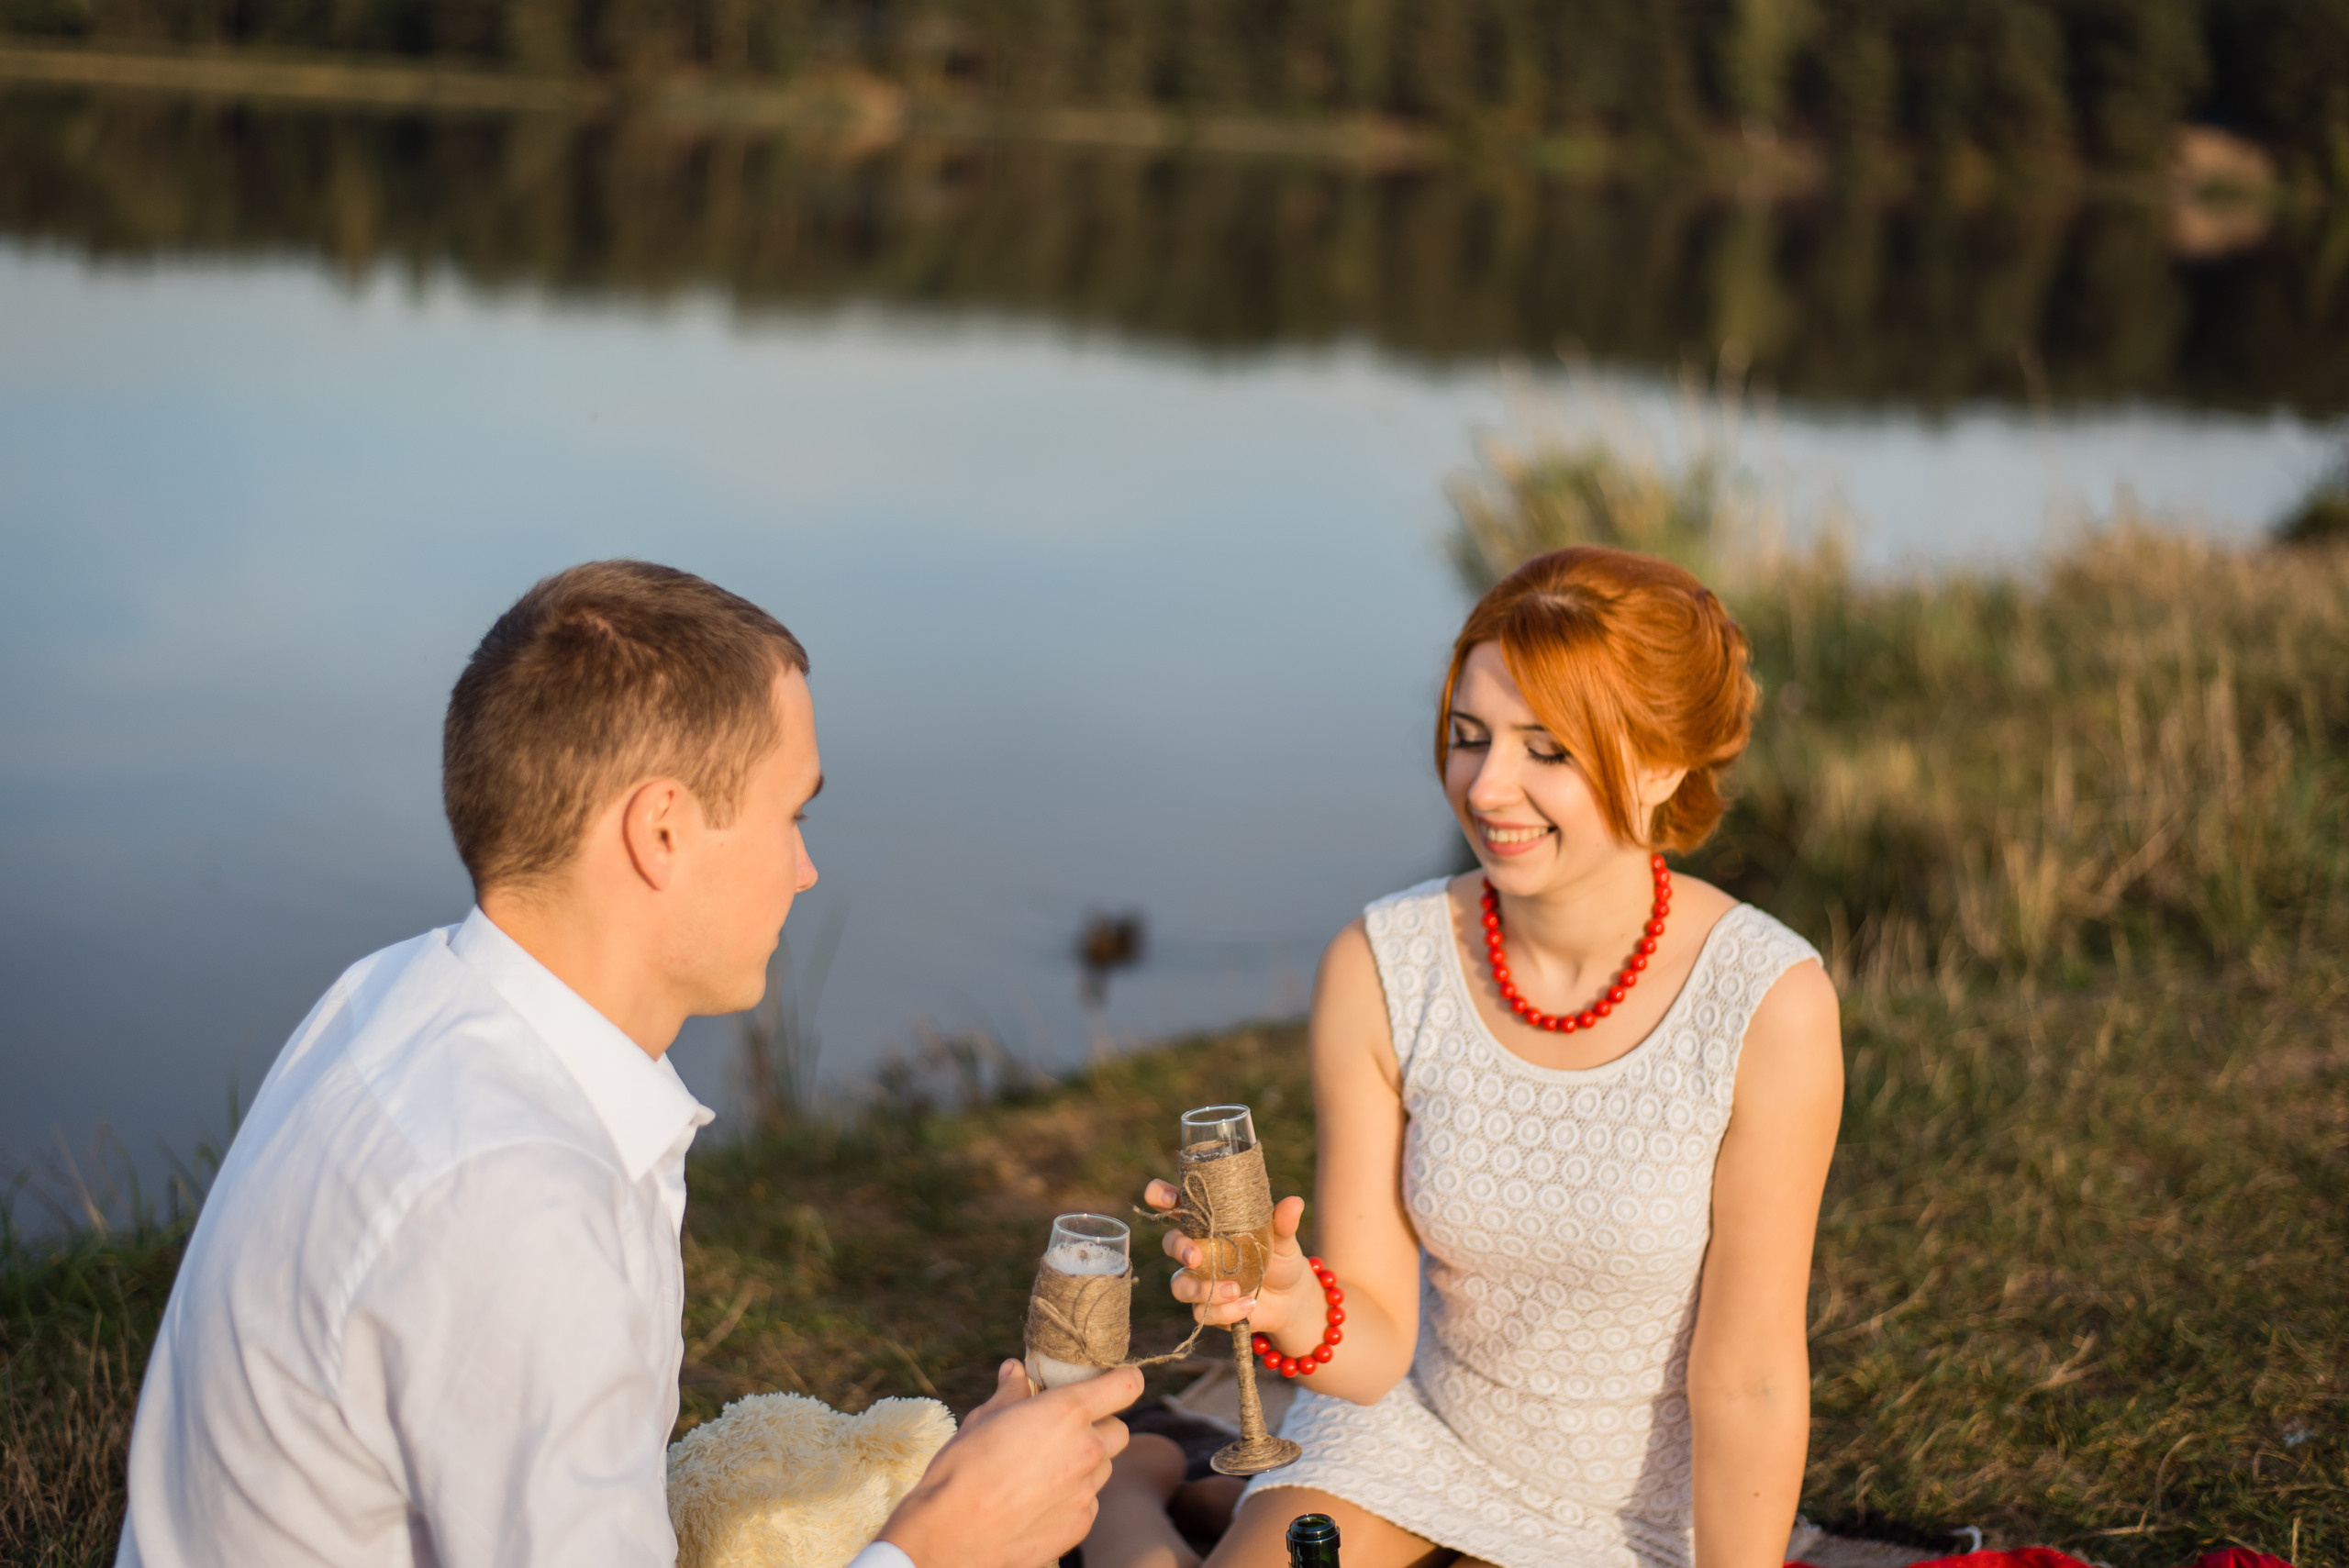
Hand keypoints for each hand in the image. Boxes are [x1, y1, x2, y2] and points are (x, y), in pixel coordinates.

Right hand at [880, 1359, 1140, 1567]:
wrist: (951, 1535)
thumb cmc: (962, 1470)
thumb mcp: (982, 1419)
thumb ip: (1011, 1393)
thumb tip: (1015, 1371)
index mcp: (1067, 1412)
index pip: (1127, 1385)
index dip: (1122, 1381)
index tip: (1110, 1383)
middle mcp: (1087, 1449)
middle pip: (1120, 1430)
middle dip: (1099, 1427)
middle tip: (1064, 1431)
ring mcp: (1087, 1491)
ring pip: (1104, 1468)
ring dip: (1086, 1464)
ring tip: (1045, 1470)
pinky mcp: (1080, 1523)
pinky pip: (1088, 1501)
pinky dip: (1073, 1497)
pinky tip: (1039, 1501)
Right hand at [1142, 1180, 1310, 1334]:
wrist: (1292, 1300)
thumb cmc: (1280, 1259)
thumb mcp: (1284, 1239)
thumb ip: (1283, 1223)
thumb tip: (1293, 1203)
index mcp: (1210, 1222)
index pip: (1174, 1203)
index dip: (1161, 1196)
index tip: (1171, 1199)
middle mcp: (1198, 1249)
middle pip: (1169, 1243)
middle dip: (1178, 1248)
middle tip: (1195, 1257)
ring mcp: (1199, 1280)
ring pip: (1179, 1285)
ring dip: (1201, 1289)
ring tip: (1235, 1289)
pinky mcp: (1207, 1308)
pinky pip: (1203, 1312)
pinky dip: (1227, 1310)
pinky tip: (1250, 1305)